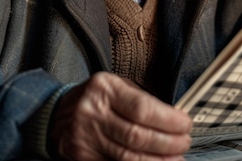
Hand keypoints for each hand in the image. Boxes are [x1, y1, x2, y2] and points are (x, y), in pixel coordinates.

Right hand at [51, 72, 192, 160]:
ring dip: (158, 160)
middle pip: (137, 135)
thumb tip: (175, 118)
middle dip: (168, 143)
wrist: (55, 113)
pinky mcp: (83, 157)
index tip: (185, 124)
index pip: (142, 108)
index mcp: (104, 89)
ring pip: (128, 157)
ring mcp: (86, 137)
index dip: (168, 120)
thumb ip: (142, 100)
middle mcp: (92, 112)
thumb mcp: (116, 87)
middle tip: (184, 142)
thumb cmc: (96, 99)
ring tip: (176, 158)